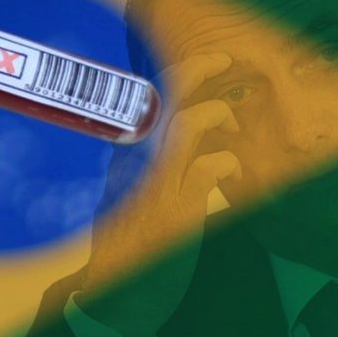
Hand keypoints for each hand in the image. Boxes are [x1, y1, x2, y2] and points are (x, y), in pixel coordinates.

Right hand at [76, 53, 241, 336]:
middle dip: (194, 71)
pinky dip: (224, 163)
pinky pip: (207, 171)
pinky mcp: (174, 209)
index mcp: (121, 153)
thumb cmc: (117, 233)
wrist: (107, 280)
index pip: (142, 99)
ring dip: (213, 116)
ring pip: (184, 128)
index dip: (173, 72)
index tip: (197, 56)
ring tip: (227, 118)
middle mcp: (134, 160)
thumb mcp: (121, 188)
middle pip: (162, 99)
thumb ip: (135, 160)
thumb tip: (157, 136)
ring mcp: (153, 181)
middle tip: (221, 60)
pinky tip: (230, 165)